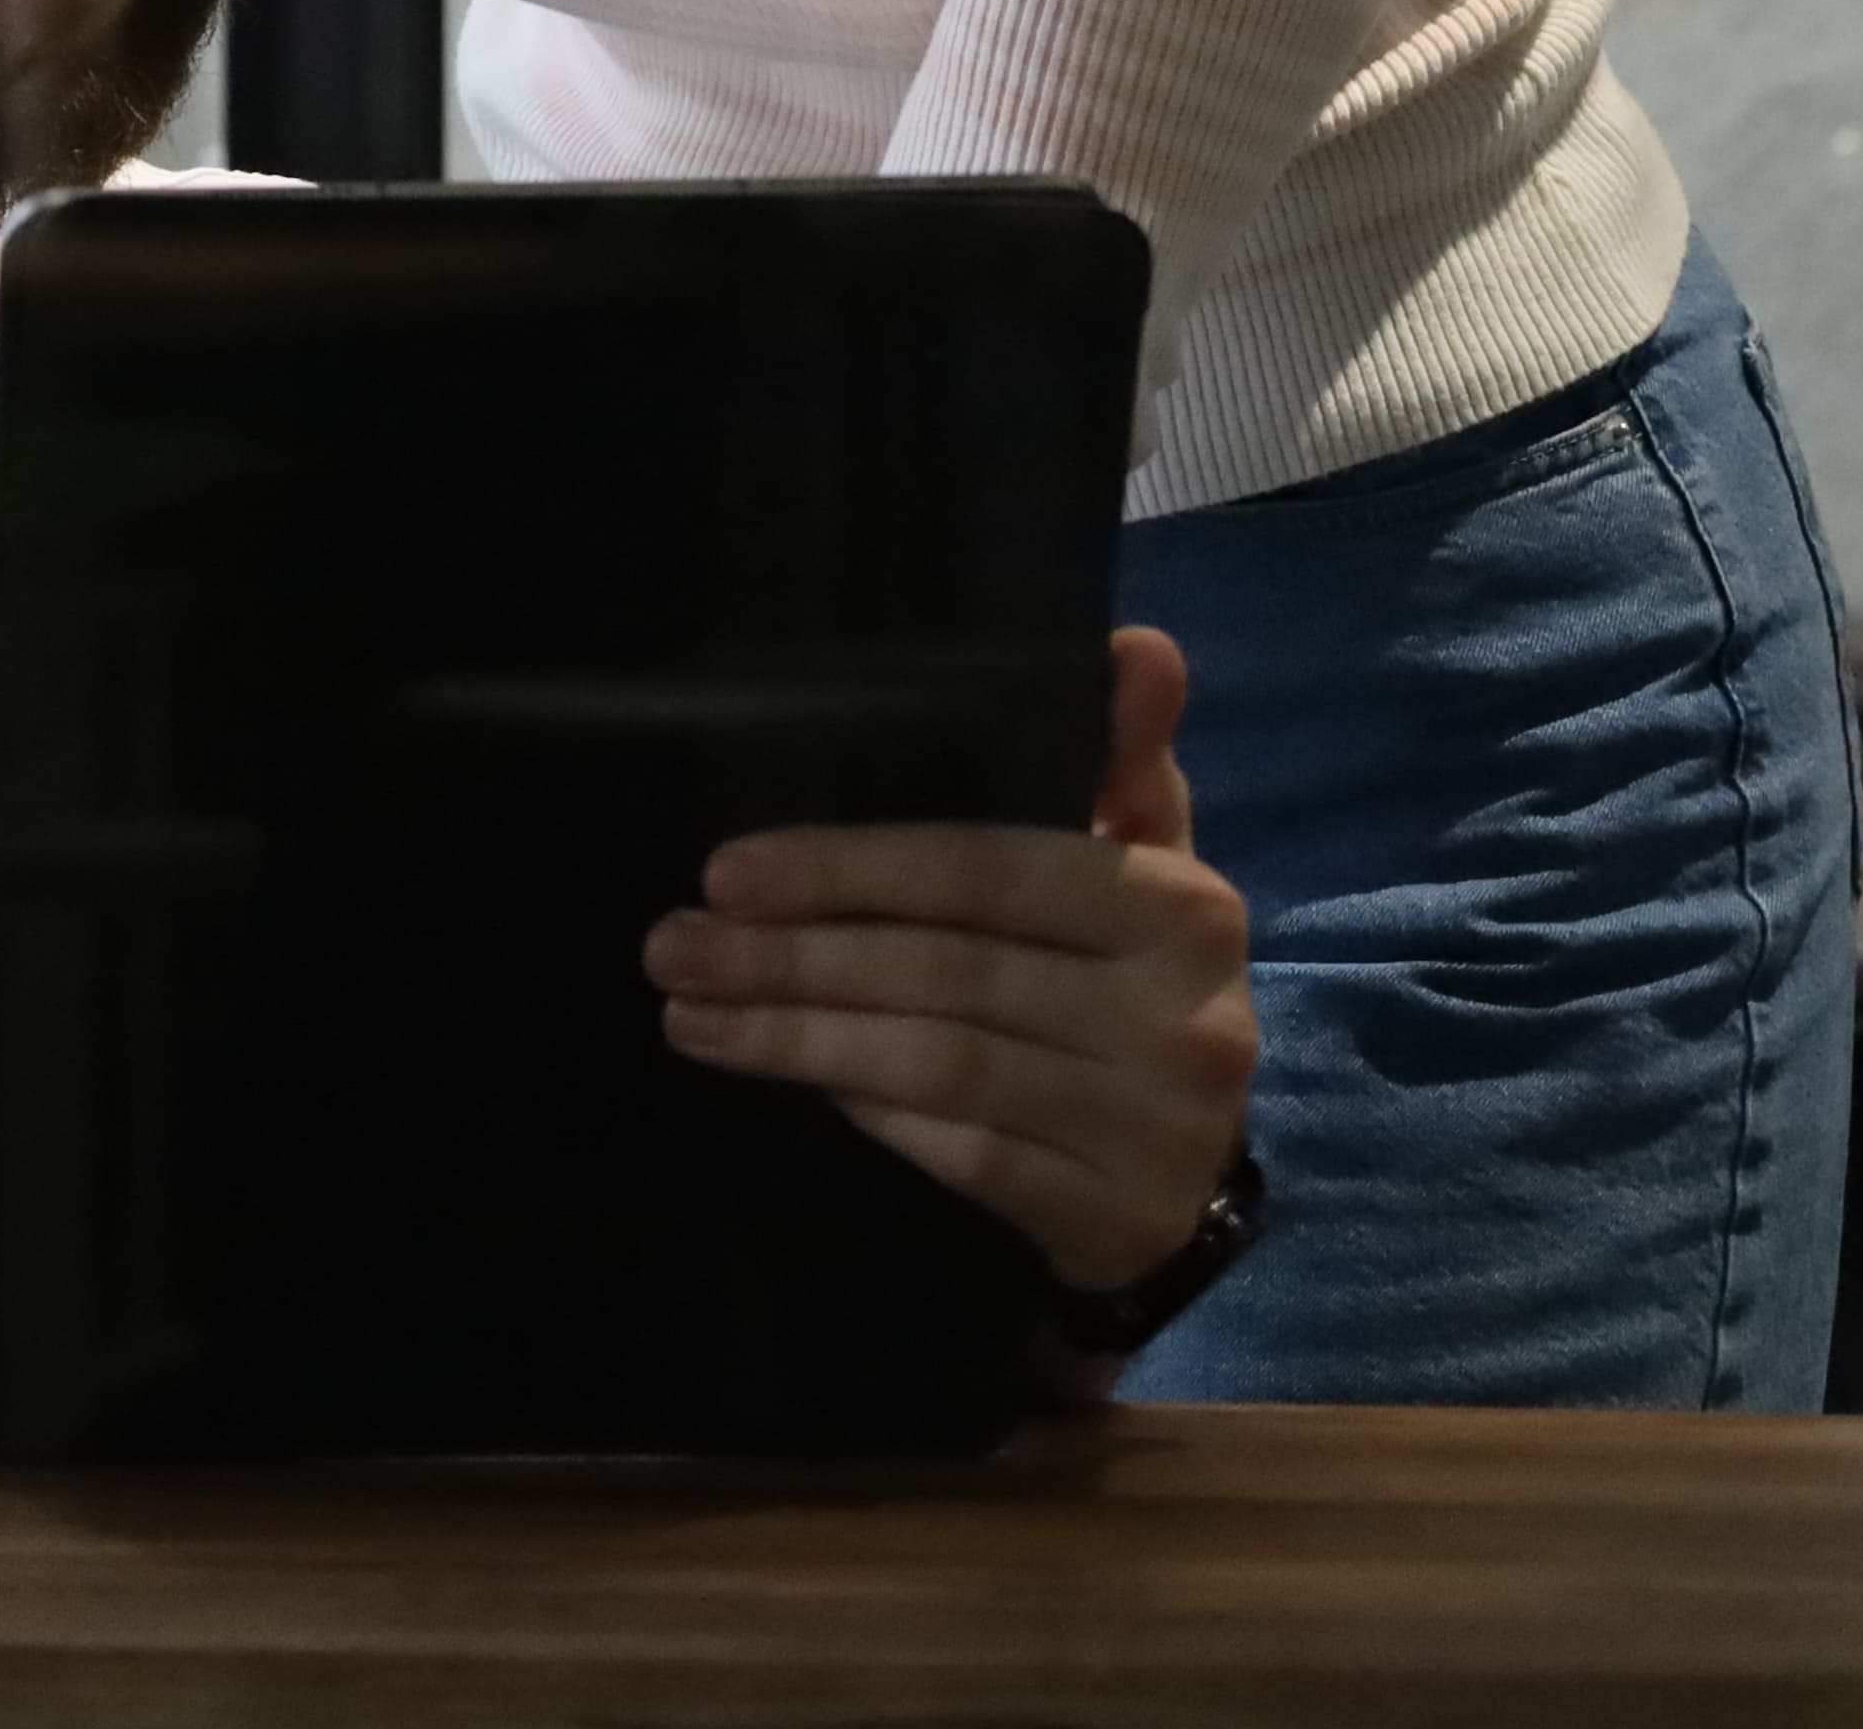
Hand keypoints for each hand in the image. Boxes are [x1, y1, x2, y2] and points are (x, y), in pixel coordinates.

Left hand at [642, 623, 1256, 1295]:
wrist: (1191, 1181)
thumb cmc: (1130, 991)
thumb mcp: (1140, 869)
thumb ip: (1119, 762)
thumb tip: (1135, 645)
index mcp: (1180, 906)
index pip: (986, 872)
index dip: (849, 869)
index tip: (723, 870)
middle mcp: (1184, 1013)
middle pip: (948, 970)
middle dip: (792, 957)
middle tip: (671, 948)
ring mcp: (1158, 1125)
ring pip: (942, 1064)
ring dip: (800, 1037)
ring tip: (691, 1017)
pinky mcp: (1119, 1216)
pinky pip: (966, 1155)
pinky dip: (874, 1114)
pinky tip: (797, 1082)